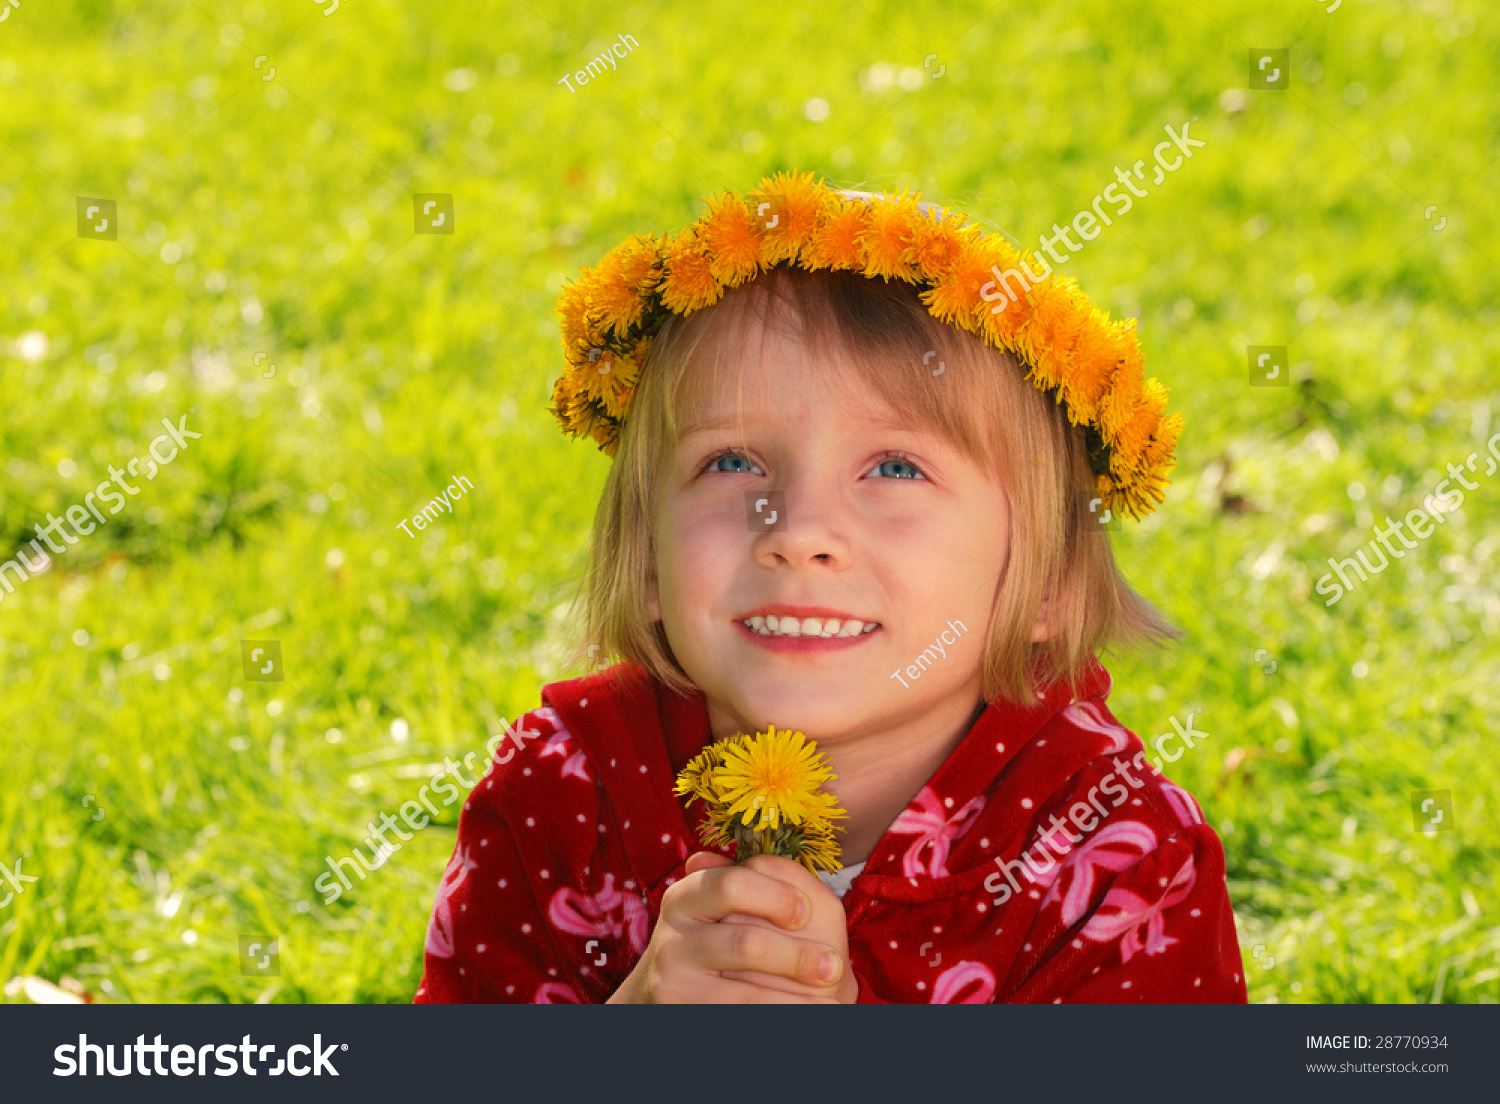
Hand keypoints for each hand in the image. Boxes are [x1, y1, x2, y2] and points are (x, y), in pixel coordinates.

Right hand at [606, 850, 845, 1002]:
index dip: (778, 896)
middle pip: (747, 943)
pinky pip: (742, 1013)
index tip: (806, 913)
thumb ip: (747, 883)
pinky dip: (780, 1013)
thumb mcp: (723, 910)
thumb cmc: (715, 947)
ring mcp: (672, 981)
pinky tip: (808, 1016)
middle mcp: (672, 939)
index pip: (735, 883)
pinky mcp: (680, 1012)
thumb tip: (734, 859)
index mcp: (685, 898)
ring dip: (798, 1000)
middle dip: (797, 957)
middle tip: (833, 967)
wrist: (670, 999)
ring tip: (832, 1005)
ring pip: (750, 993)